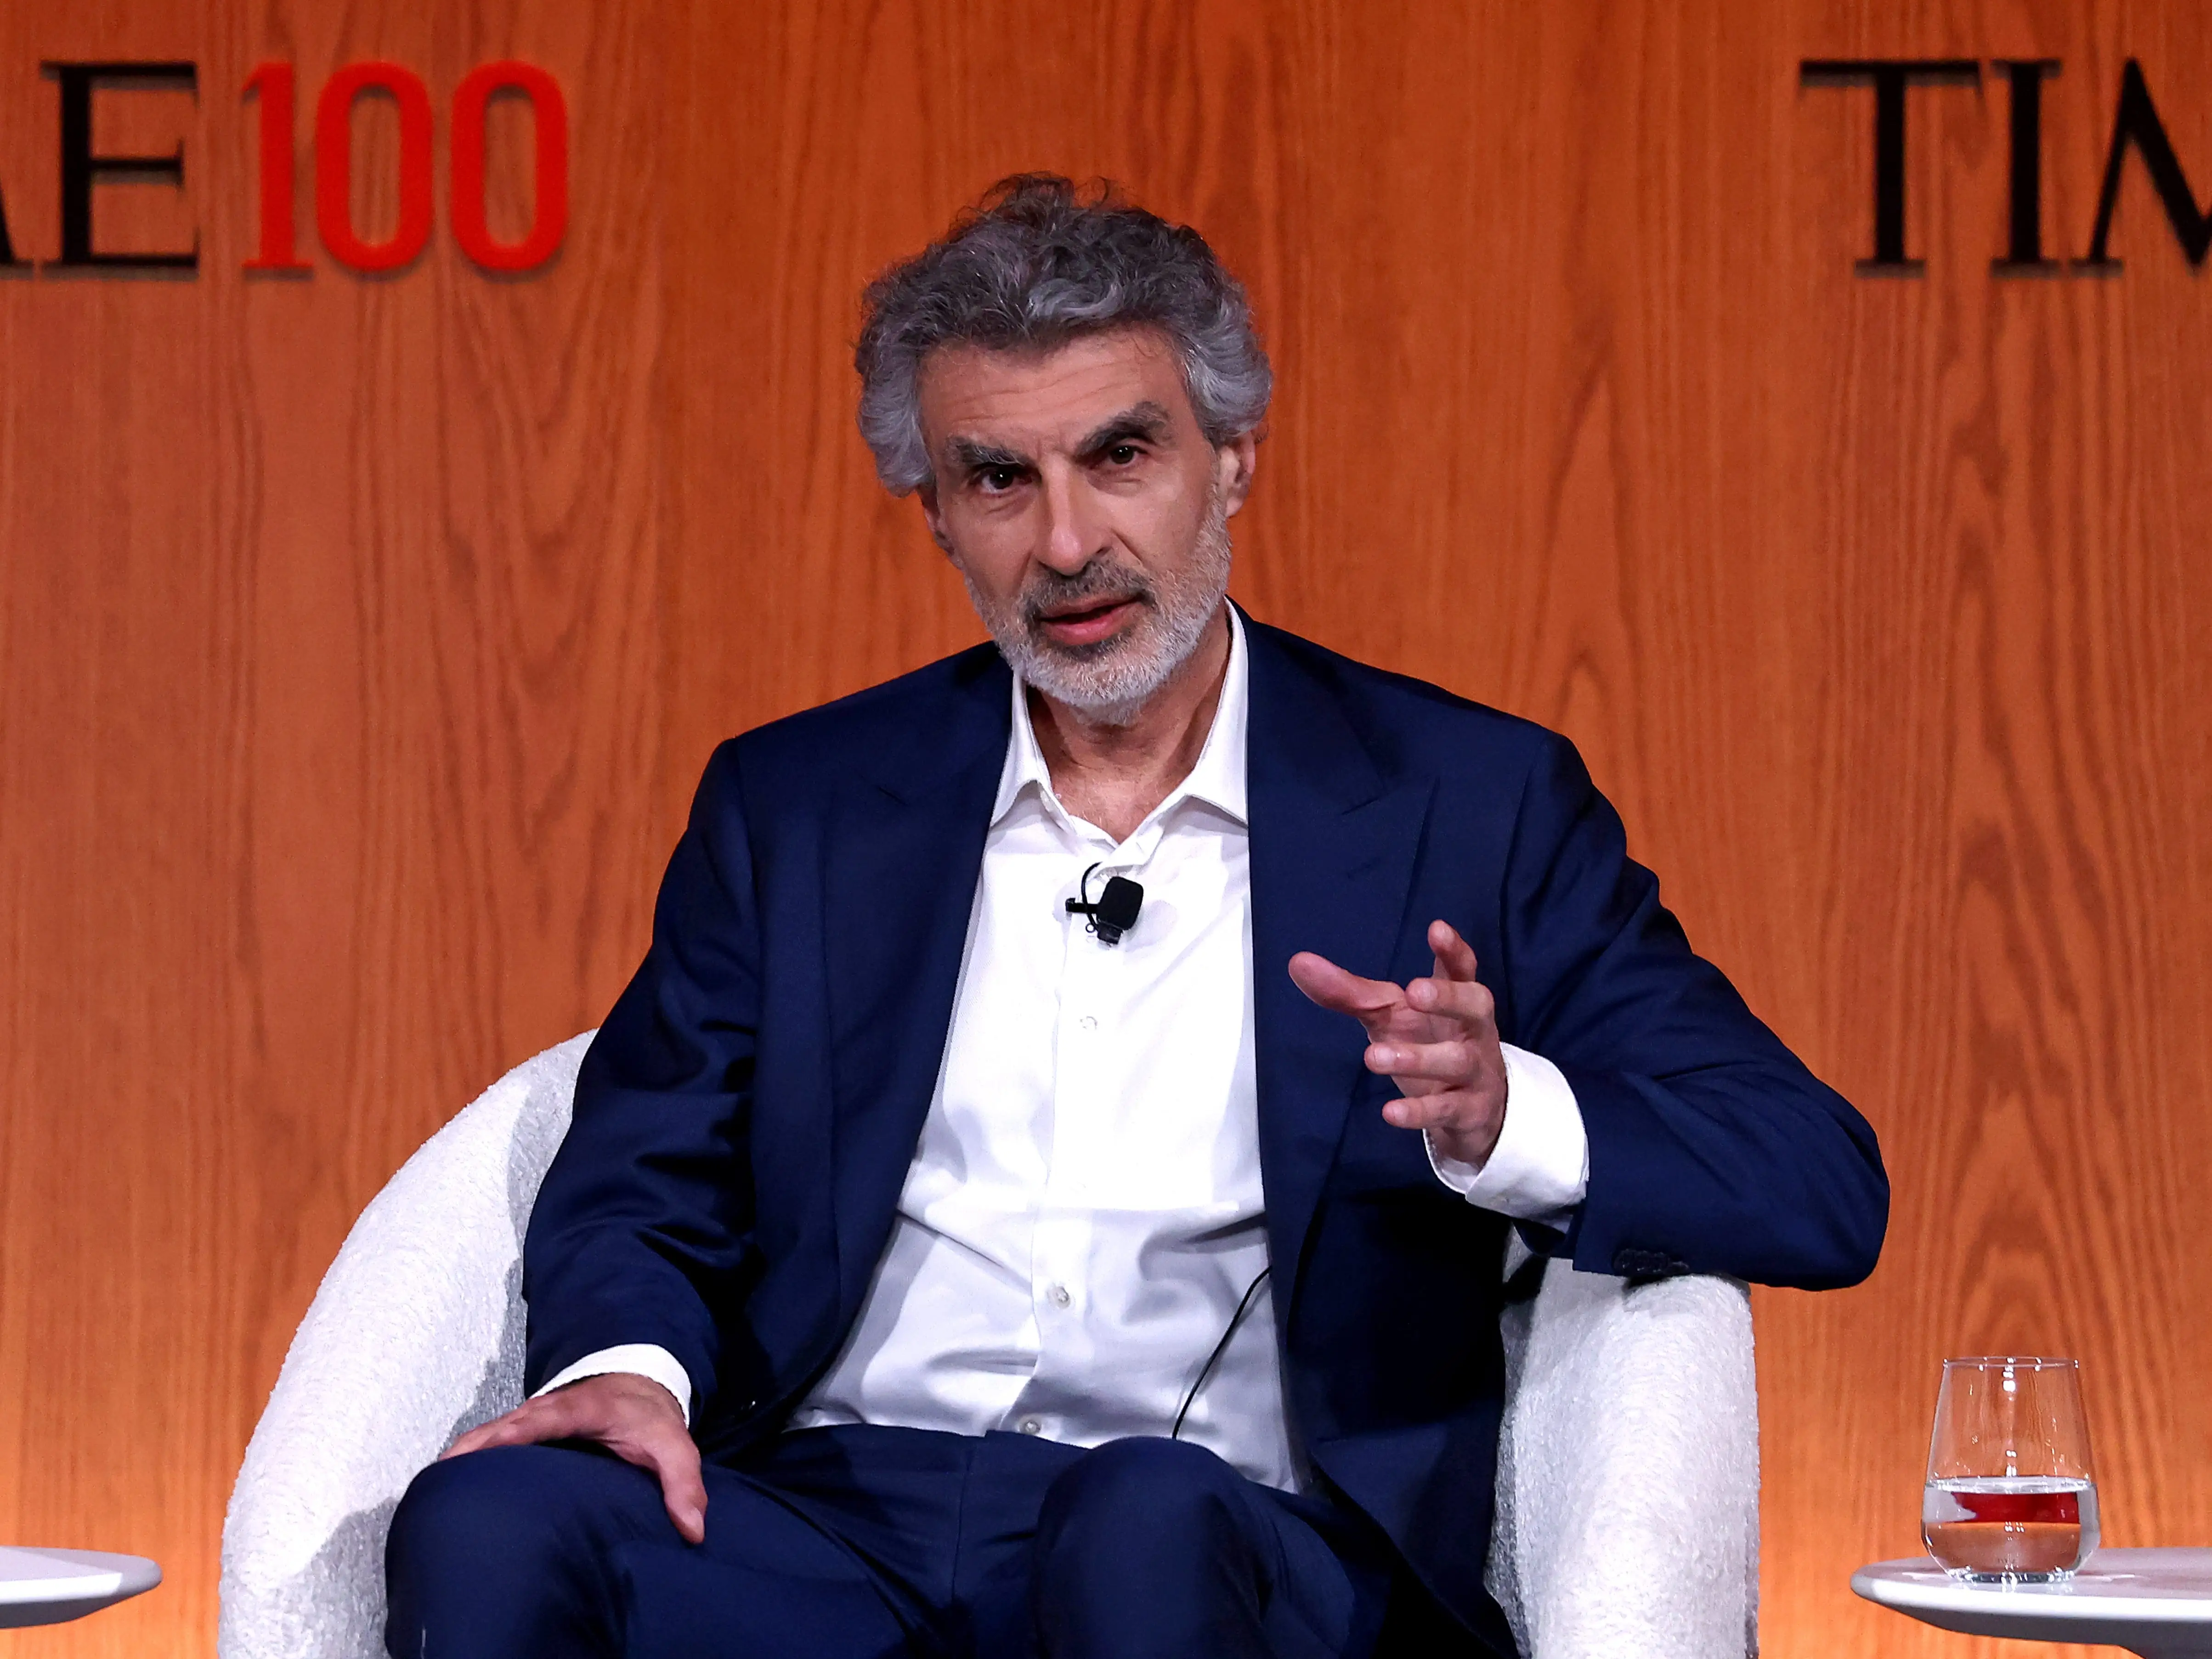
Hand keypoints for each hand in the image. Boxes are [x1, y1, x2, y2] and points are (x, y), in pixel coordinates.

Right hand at [442, 1370, 706, 1542]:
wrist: (637, 1383)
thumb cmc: (649, 1417)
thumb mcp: (675, 1445)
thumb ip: (684, 1483)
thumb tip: (692, 1529)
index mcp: (579, 1408)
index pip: (540, 1419)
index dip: (511, 1433)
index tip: (481, 1449)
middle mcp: (547, 1409)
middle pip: (502, 1426)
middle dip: (471, 1447)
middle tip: (441, 1475)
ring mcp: (532, 1419)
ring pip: (490, 1433)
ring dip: (464, 1453)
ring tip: (434, 1484)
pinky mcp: (525, 1430)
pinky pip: (492, 1442)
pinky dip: (470, 1456)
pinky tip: (450, 1482)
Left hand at [1287, 919, 1507, 1168]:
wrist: (1473, 1108)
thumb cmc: (1428, 1043)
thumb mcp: (1390, 1016)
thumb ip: (1350, 991)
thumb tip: (1297, 962)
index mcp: (1457, 999)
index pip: (1461, 969)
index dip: (1452, 950)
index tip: (1437, 928)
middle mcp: (1473, 1030)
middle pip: (1474, 1006)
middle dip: (1447, 998)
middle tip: (1415, 991)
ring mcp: (1475, 1071)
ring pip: (1455, 1061)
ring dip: (1416, 1059)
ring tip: (1373, 1057)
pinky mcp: (1468, 1110)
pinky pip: (1446, 1110)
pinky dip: (1419, 1112)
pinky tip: (1390, 1112)